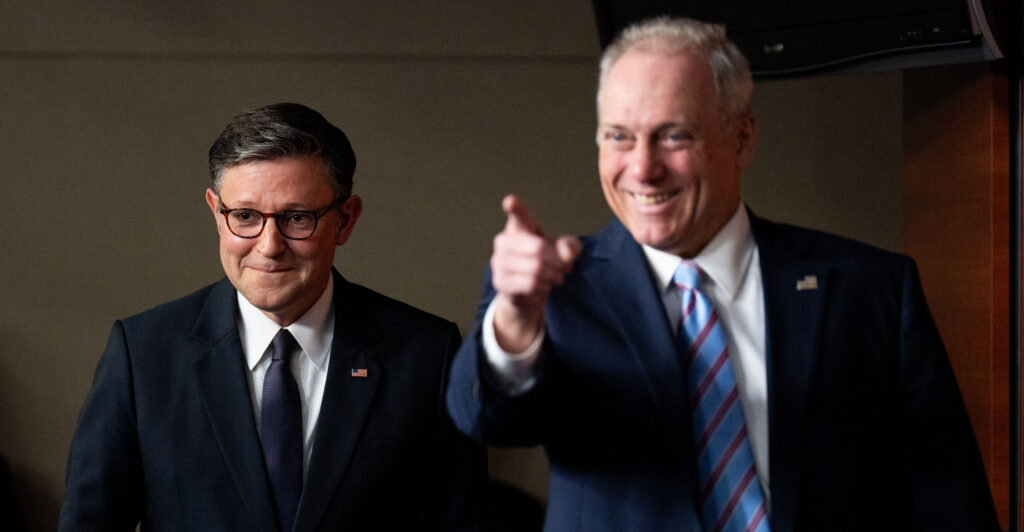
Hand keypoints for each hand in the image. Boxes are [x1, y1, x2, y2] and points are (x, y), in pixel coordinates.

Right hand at [490, 195, 580, 351]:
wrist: (528, 293)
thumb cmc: (546, 263)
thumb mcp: (564, 252)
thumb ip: (570, 247)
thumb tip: (566, 254)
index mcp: (519, 226)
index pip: (517, 215)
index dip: (514, 207)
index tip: (511, 201)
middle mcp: (503, 241)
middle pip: (538, 248)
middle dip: (558, 261)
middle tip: (566, 267)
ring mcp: (498, 261)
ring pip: (535, 268)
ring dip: (553, 275)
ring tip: (557, 277)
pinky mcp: (500, 281)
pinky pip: (529, 283)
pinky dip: (544, 287)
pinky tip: (544, 286)